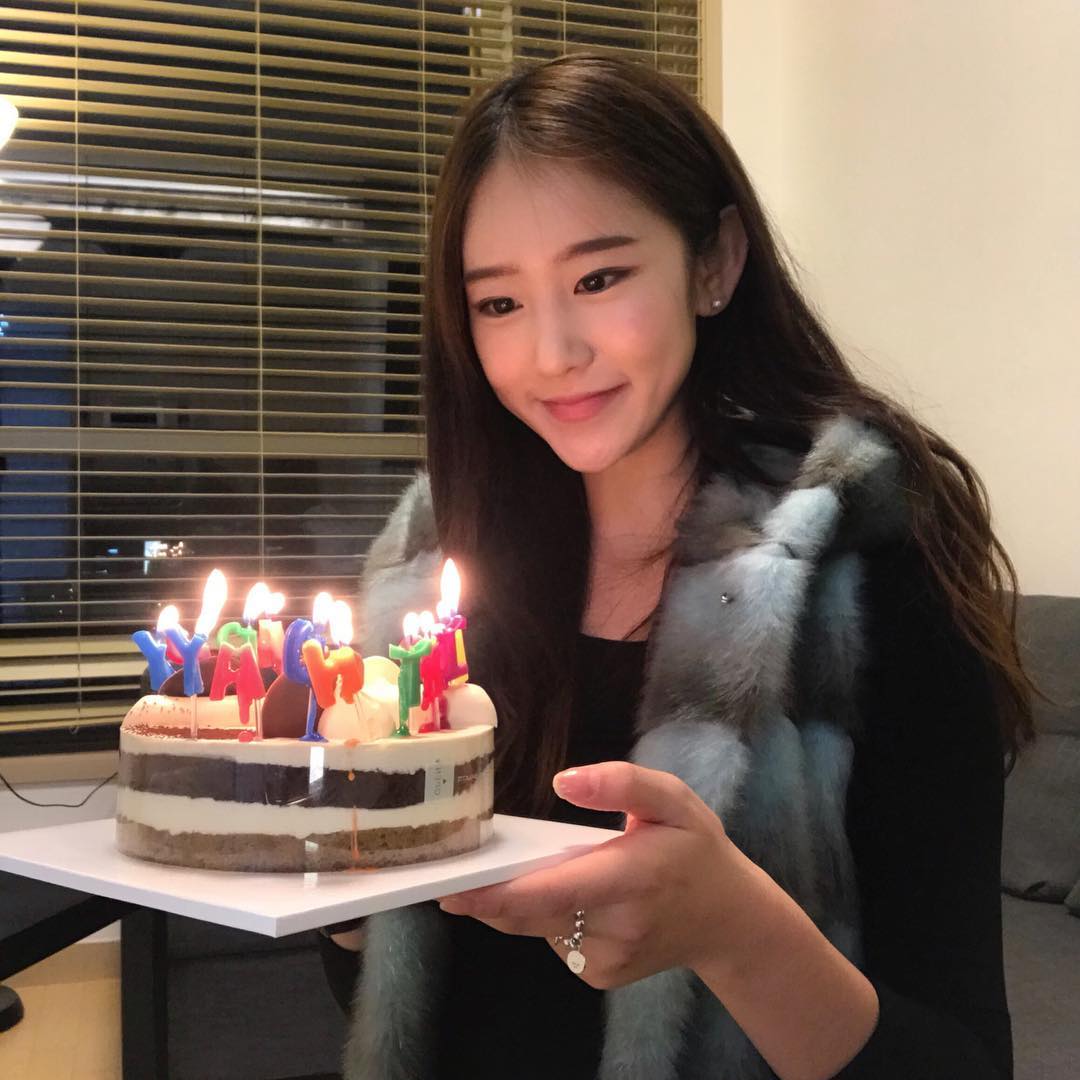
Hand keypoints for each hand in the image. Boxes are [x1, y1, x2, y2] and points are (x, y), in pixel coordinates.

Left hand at [437, 761, 756, 989]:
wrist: (730, 921)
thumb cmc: (696, 849)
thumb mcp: (673, 800)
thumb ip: (621, 783)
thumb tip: (563, 781)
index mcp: (633, 878)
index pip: (554, 892)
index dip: (499, 894)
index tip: (453, 889)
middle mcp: (618, 927)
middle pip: (531, 914)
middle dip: (490, 894)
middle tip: (455, 876)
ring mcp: (609, 960)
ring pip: (538, 928)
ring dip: (526, 900)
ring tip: (548, 869)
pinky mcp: (601, 976)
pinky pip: (554, 941)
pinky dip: (551, 918)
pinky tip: (580, 899)